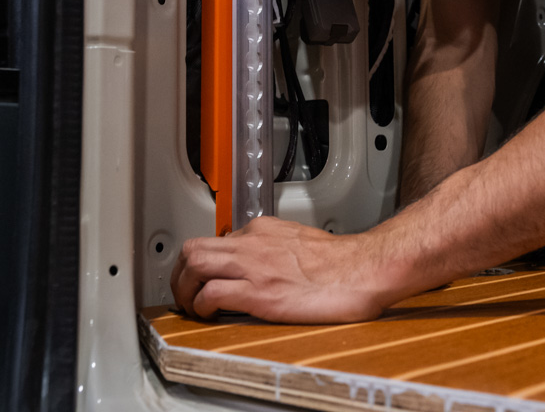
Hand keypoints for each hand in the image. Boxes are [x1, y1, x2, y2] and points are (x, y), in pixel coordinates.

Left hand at [170, 216, 391, 323]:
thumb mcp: (300, 242)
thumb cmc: (342, 262)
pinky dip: (202, 306)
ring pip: (194, 264)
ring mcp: (253, 266)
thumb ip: (276, 248)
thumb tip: (266, 264)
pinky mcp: (258, 292)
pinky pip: (211, 294)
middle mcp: (253, 242)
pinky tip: (210, 315)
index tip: (204, 278)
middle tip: (185, 293)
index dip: (205, 263)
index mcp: (263, 230)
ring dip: (184, 289)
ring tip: (192, 306)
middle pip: (194, 248)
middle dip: (181, 274)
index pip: (217, 240)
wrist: (363, 269)